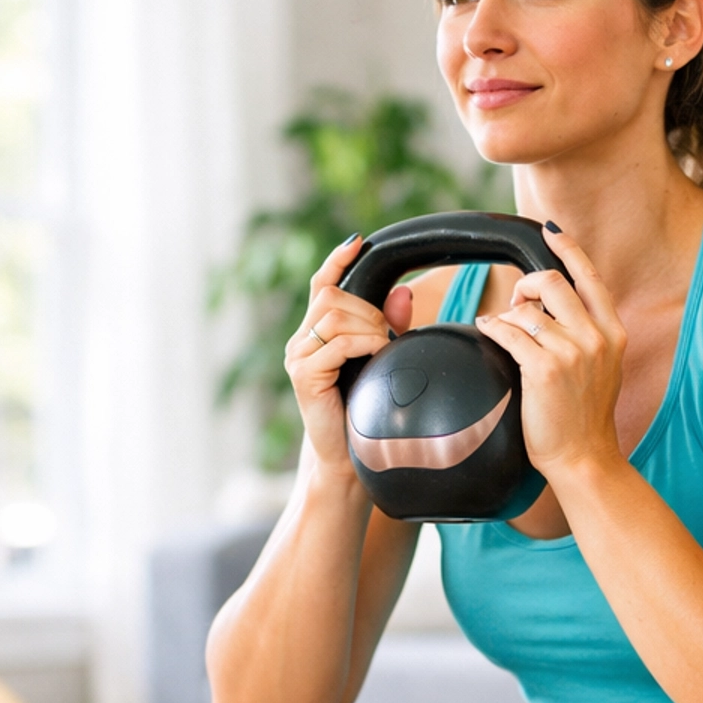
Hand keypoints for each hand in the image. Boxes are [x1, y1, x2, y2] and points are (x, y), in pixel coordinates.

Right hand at [284, 237, 413, 469]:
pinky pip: (337, 343)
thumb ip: (391, 326)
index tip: (360, 242)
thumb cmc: (365, 412)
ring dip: (368, 328)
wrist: (349, 460)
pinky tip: (375, 357)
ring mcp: (298, 357)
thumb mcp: (381, 361)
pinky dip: (363, 344)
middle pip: (332, 296)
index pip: (321, 284)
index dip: (337, 260)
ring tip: (381, 351)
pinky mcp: (303, 375)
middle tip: (386, 336)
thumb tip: (404, 292)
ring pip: (335, 317)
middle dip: (368, 309)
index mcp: (314, 333)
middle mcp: (300, 341)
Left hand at [475, 228, 627, 480]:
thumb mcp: (602, 368)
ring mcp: (572, 352)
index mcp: (613, 333)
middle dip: (528, 285)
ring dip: (508, 314)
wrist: (584, 458)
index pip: (591, 278)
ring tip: (502, 329)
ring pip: (527, 309)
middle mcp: (596, 337)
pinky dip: (493, 327)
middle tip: (518, 302)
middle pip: (553, 282)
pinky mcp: (544, 369)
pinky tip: (488, 331)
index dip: (570, 251)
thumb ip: (587, 336)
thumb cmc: (584, 418)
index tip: (552, 233)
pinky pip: (508, 331)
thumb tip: (552, 310)